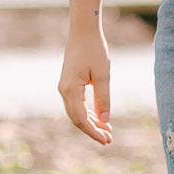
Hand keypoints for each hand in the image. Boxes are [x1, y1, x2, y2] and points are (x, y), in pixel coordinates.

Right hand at [58, 27, 112, 144]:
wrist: (83, 32)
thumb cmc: (95, 51)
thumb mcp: (103, 75)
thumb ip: (103, 98)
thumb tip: (105, 120)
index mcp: (71, 90)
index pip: (81, 119)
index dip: (93, 132)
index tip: (106, 141)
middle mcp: (64, 91)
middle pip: (77, 119)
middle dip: (93, 131)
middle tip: (109, 140)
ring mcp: (65, 88)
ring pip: (76, 113)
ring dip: (91, 123)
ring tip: (108, 132)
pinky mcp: (69, 85)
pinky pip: (77, 105)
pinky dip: (88, 113)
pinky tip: (100, 119)